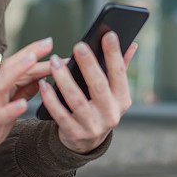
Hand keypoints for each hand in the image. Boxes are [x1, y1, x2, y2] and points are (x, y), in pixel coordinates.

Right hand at [0, 37, 55, 176]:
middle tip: (47, 43)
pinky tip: (23, 104)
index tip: (51, 42)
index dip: (33, 52)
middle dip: (28, 53)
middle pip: (9, 67)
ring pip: (0, 85)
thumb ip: (24, 90)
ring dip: (17, 70)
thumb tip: (43, 74)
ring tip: (33, 60)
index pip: (17, 64)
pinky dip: (10, 109)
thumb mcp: (8, 105)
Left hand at [38, 31, 137, 153]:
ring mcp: (92, 126)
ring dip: (64, 79)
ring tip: (55, 62)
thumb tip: (133, 44)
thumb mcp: (113, 92)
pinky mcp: (74, 133)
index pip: (120, 74)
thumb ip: (121, 68)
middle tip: (79, 45)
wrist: (87, 142)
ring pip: (76, 100)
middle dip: (89, 65)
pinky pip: (59, 114)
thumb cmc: (100, 106)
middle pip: (98, 86)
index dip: (115, 54)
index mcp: (122, 100)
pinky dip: (50, 98)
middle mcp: (111, 114)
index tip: (109, 34)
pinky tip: (43, 83)